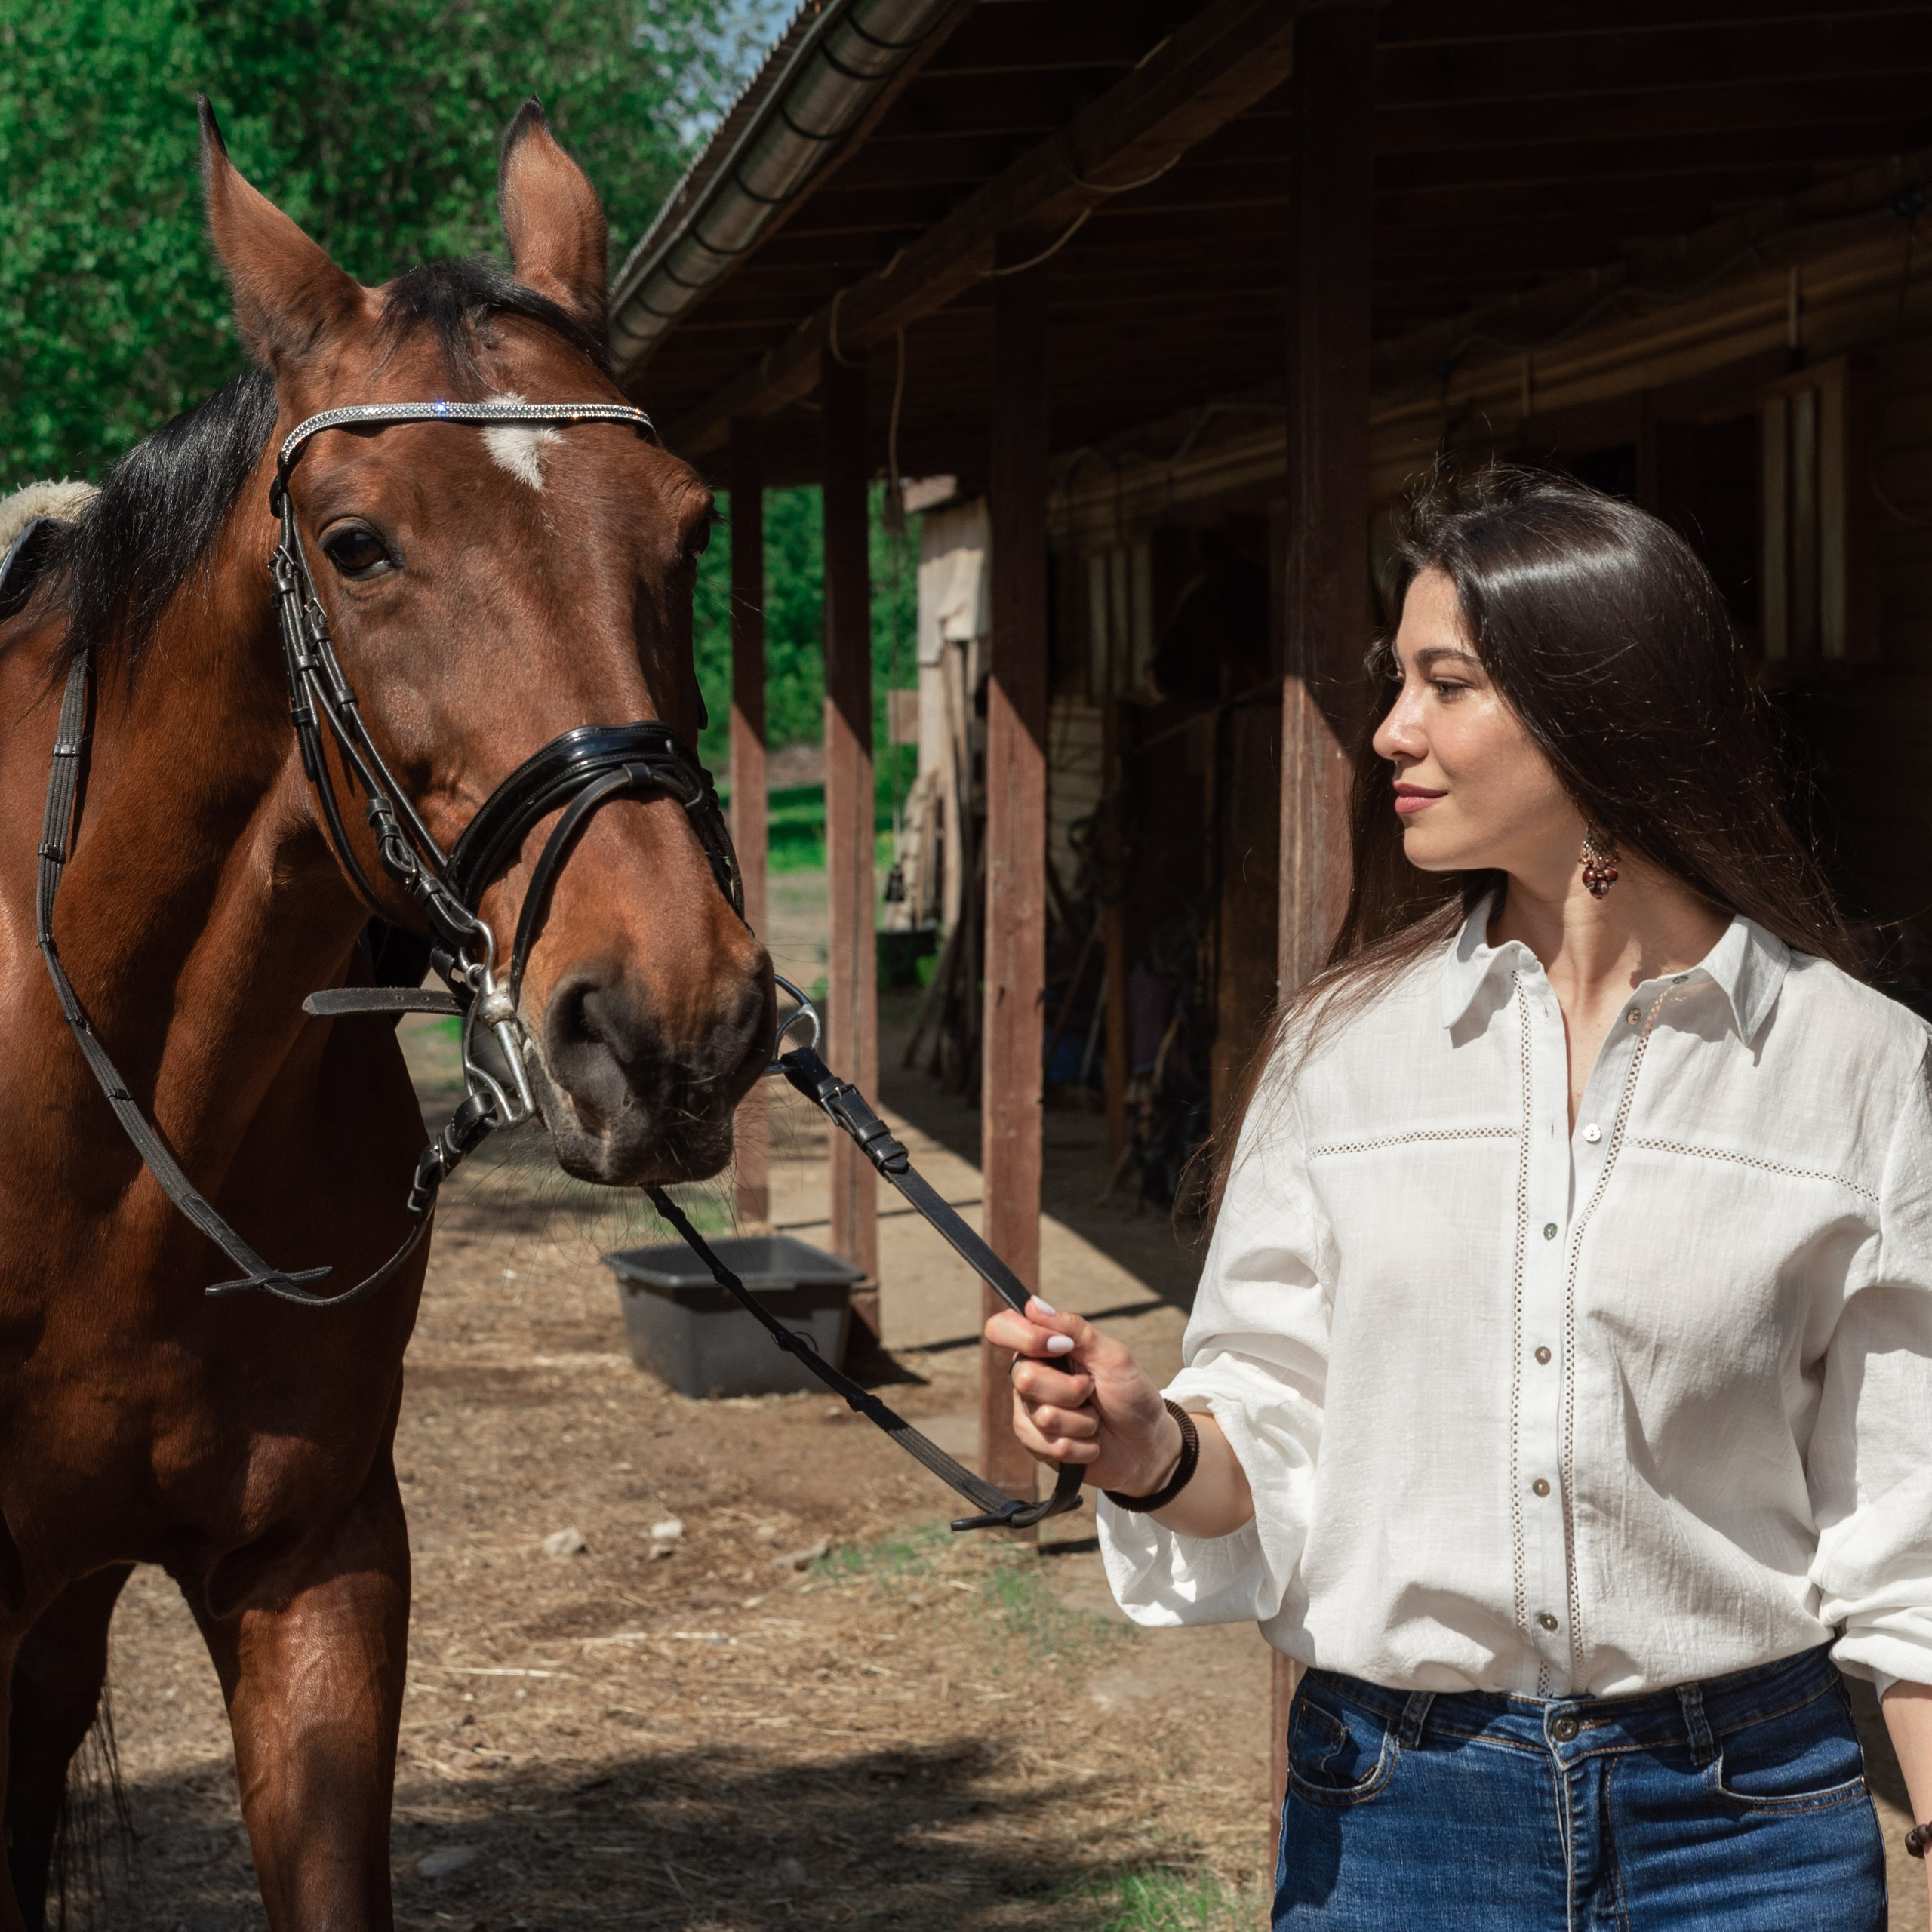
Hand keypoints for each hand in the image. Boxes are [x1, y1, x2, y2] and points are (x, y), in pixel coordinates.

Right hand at [983, 1296, 1184, 1496]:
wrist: (1146, 1444)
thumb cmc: (1130, 1393)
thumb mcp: (1111, 1355)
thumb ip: (1073, 1329)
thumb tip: (1032, 1303)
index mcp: (1042, 1346)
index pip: (1002, 1329)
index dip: (1025, 1337)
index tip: (1062, 1347)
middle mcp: (1028, 1375)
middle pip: (1024, 1377)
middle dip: (1071, 1390)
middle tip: (1091, 1390)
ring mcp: (1029, 1411)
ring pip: (1042, 1416)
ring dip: (1083, 1421)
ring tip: (1095, 1418)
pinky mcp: (1036, 1444)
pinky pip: (1049, 1445)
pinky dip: (1082, 1445)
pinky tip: (1091, 1442)